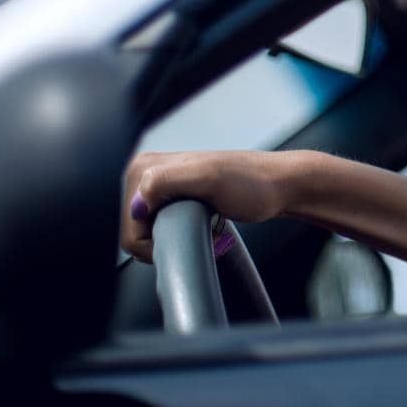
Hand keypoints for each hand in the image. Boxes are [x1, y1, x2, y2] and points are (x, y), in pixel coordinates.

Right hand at [121, 150, 290, 262]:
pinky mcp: (176, 200)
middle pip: (135, 232)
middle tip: (200, 228)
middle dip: (166, 239)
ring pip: (151, 235)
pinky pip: (165, 231)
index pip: (128, 225)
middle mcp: (147, 173)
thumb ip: (166, 182)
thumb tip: (136, 204)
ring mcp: (161, 187)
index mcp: (144, 166)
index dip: (154, 240)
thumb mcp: (208, 179)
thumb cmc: (251, 183)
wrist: (278, 186)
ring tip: (205, 226)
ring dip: (178, 238)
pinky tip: (206, 226)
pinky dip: (184, 236)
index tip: (187, 232)